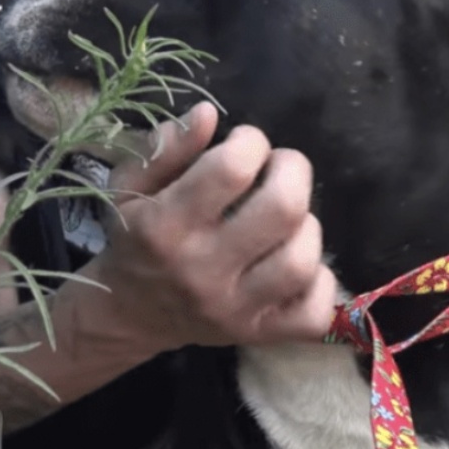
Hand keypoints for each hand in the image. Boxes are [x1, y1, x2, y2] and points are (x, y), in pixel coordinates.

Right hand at [88, 101, 338, 351]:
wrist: (128, 314)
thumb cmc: (136, 237)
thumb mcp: (131, 185)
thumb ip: (166, 147)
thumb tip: (208, 113)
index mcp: (166, 226)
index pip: (231, 169)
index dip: (250, 142)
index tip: (244, 143)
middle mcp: (202, 270)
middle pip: (283, 209)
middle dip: (293, 170)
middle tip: (279, 168)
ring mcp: (234, 309)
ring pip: (302, 259)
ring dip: (306, 225)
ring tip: (286, 218)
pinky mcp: (258, 335)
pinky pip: (313, 313)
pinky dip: (319, 283)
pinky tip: (298, 264)